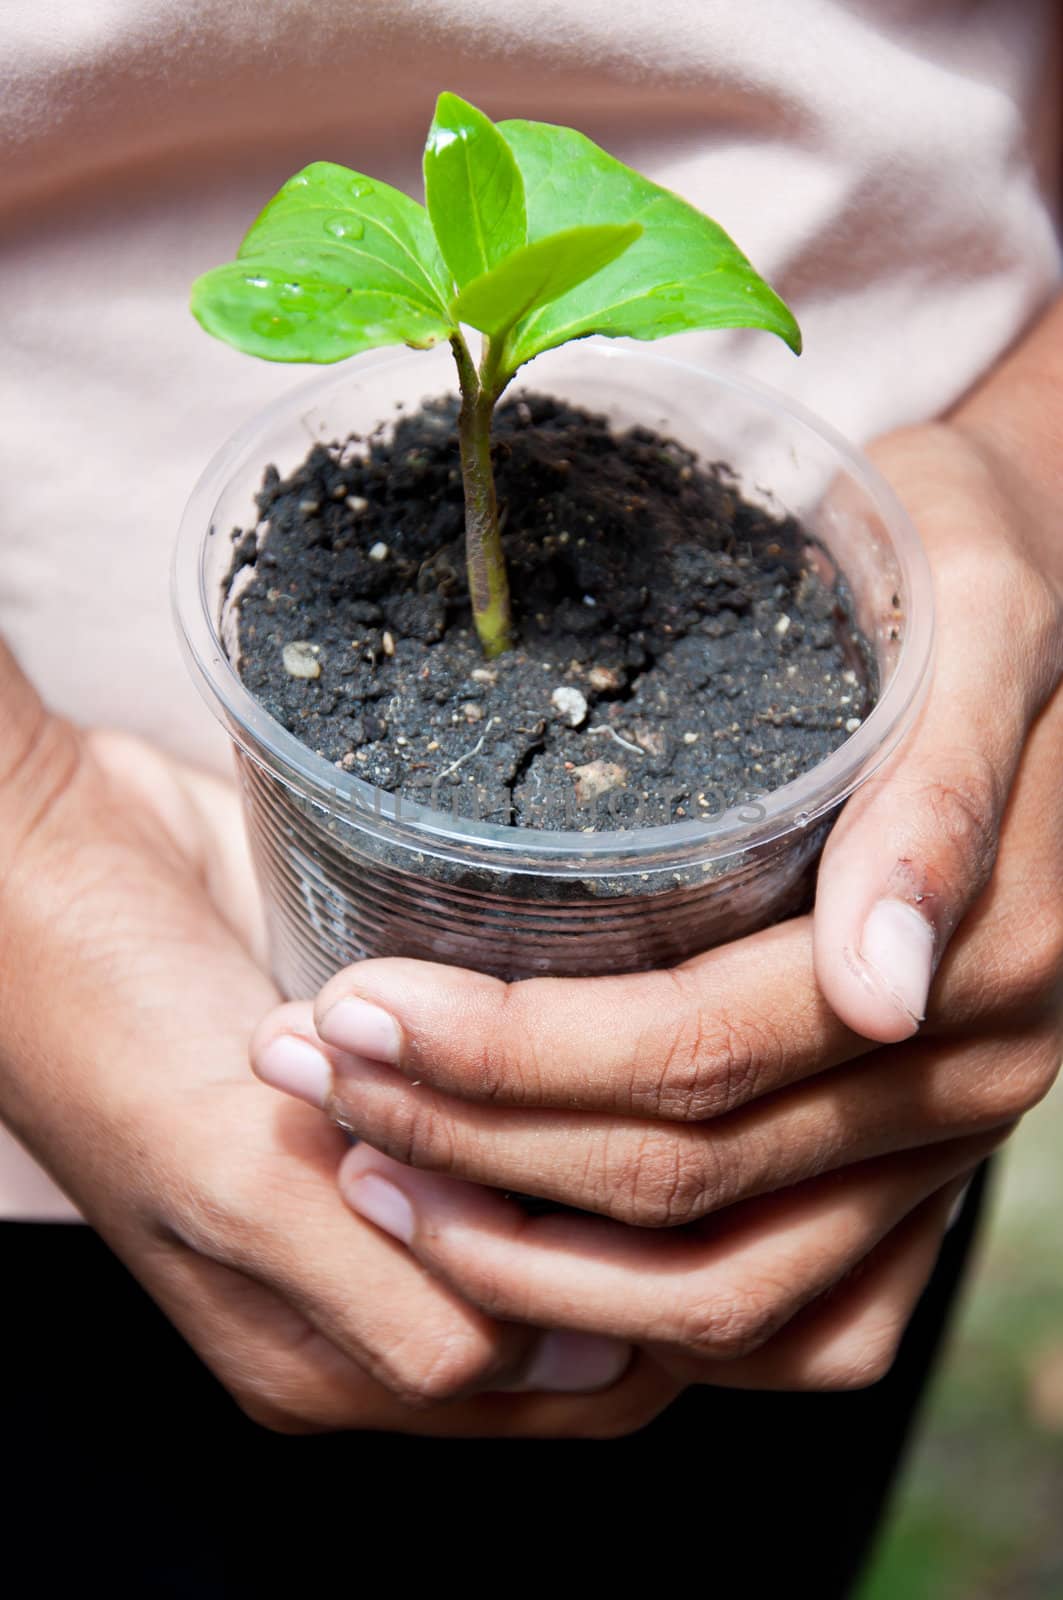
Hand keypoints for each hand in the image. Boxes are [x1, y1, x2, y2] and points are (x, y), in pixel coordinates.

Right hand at [0, 643, 673, 1435]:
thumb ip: (387, 1300)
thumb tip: (574, 1360)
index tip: (711, 1206)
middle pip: (576, 1295)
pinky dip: (571, 1081)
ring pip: (564, 1197)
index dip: (643, 1313)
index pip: (552, 1386)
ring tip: (660, 1064)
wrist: (50, 864)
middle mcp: (372, 1274)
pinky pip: (523, 1108)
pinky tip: (603, 1020)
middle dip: (645, 1229)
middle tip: (705, 1121)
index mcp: (324, 1350)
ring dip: (613, 1145)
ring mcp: (392, 1172)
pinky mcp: (406, 1080)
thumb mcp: (230, 1186)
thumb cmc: (105, 1027)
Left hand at [251, 404, 1062, 1387]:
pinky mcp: (911, 1179)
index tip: (346, 1011)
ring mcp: (939, 1147)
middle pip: (686, 1184)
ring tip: (365, 1173)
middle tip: (303, 1074)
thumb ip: (935, 793)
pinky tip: (501, 1252)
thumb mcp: (972, 614)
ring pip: (722, 1289)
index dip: (510, 1056)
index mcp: (981, 949)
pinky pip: (787, 1319)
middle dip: (468, 1142)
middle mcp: (962, 1079)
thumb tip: (880, 986)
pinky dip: (632, 1313)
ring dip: (522, 1260)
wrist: (1035, 610)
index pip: (704, 1052)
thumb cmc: (966, 577)